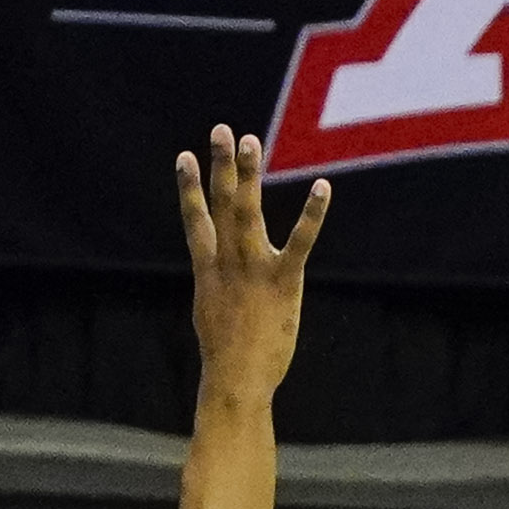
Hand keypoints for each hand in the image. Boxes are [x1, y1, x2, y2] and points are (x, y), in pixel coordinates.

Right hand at [180, 126, 330, 402]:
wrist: (236, 378)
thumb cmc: (226, 355)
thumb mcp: (211, 313)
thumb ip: (215, 285)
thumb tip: (213, 276)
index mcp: (207, 270)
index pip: (195, 220)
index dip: (190, 188)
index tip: (186, 157)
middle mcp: (227, 262)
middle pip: (221, 205)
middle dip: (221, 166)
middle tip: (222, 131)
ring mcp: (253, 269)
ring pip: (248, 211)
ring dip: (249, 175)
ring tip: (251, 141)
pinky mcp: (283, 281)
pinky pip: (300, 241)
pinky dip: (312, 214)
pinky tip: (322, 188)